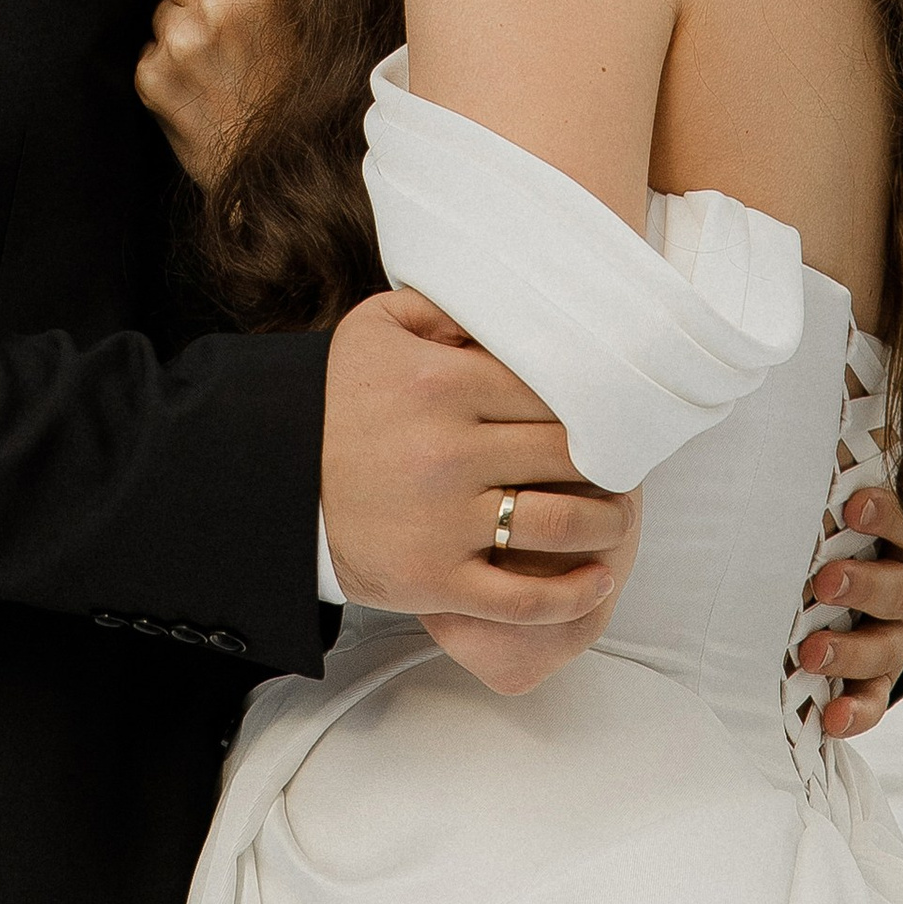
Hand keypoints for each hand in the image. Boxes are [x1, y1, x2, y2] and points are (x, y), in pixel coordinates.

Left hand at [134, 0, 295, 188]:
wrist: (278, 167)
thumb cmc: (301, 88)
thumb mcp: (313, 15)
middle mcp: (214, 4)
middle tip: (216, 6)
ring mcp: (178, 42)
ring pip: (158, 2)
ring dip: (177, 19)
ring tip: (213, 54)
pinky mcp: (151, 77)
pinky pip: (147, 45)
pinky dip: (164, 58)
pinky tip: (196, 80)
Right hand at [322, 288, 640, 696]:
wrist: (275, 482)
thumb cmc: (338, 399)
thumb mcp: (377, 328)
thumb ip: (445, 307)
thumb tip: (510, 311)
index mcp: (444, 384)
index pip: (550, 391)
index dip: (592, 404)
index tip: (613, 414)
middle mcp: (450, 452)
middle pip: (564, 454)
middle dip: (607, 461)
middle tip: (627, 464)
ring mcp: (445, 522)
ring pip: (558, 523)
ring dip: (605, 523)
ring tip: (619, 518)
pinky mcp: (435, 580)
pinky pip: (521, 597)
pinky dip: (570, 592)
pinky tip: (598, 579)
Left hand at [793, 480, 902, 736]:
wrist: (899, 565)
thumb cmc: (868, 518)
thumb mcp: (870, 487)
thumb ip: (853, 456)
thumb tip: (829, 390)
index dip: (886, 513)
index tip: (854, 505)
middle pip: (898, 590)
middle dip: (862, 586)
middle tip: (824, 581)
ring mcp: (902, 634)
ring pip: (885, 648)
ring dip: (849, 652)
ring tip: (810, 653)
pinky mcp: (885, 672)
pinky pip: (876, 696)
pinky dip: (857, 710)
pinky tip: (832, 719)